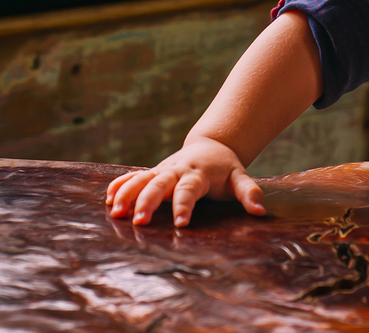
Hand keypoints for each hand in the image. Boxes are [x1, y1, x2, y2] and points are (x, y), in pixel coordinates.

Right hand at [104, 137, 265, 226]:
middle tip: (138, 222)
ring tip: (114, 211)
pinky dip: (120, 184)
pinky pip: (133, 176)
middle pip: (159, 184)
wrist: (211, 145)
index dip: (184, 205)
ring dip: (127, 193)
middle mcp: (177, 170)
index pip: (189, 189)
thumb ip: (249, 193)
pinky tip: (107, 198)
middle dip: (148, 201)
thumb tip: (261, 211)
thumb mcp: (240, 177)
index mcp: (198, 173)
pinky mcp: (154, 172)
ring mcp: (163, 170)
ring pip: (142, 179)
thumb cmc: (226, 168)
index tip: (181, 223)